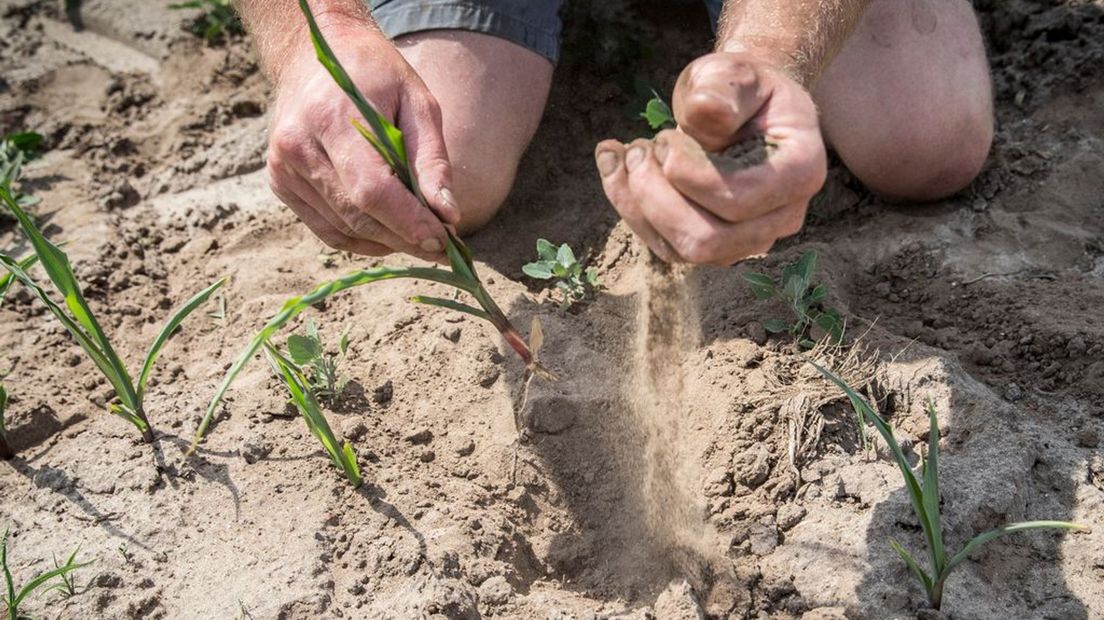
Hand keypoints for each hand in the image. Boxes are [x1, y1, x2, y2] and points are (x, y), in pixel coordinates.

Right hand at [266, 17, 458, 260]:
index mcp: (330, 119)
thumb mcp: (418, 103)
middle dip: (404, 238)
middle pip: (357, 216)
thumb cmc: (376, 75)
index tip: (444, 241)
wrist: (315, 53)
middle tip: (442, 247)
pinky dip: (362, 240)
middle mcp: (297, 147)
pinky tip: (389, 236)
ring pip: (343, 229)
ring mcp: (282, 168)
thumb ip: (431, 160)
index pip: (371, 190)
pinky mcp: (280, 183)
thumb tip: (448, 216)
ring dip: (387, 243)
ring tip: (421, 240)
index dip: (409, 223)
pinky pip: (327, 229)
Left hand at [595, 52, 826, 264]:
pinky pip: (662, 245)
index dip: (690, 177)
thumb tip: (706, 111)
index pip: (740, 200)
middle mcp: (779, 218)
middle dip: (656, 196)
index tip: (664, 138)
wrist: (741, 106)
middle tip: (637, 147)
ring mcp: (745, 240)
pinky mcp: (709, 246)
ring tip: (625, 152)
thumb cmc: (741, 88)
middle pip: (708, 240)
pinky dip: (629, 206)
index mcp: (800, 173)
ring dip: (637, 202)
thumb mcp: (736, 73)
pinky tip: (616, 165)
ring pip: (680, 249)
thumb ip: (724, 89)